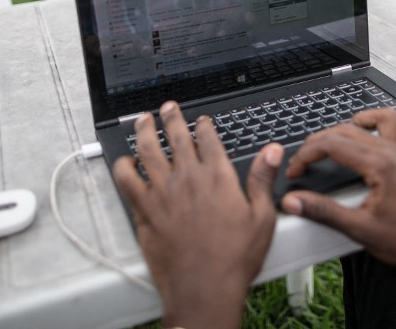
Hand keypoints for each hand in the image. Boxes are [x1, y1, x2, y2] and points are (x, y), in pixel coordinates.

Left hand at [113, 101, 282, 328]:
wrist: (204, 288)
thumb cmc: (234, 258)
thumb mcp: (262, 217)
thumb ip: (263, 179)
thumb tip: (272, 151)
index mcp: (217, 177)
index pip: (207, 139)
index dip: (203, 125)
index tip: (201, 120)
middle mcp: (188, 178)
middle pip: (175, 137)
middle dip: (171, 118)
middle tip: (167, 108)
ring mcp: (162, 192)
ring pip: (147, 150)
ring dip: (143, 131)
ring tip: (142, 120)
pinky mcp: (144, 210)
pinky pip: (126, 180)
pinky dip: (123, 166)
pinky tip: (125, 162)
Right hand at [280, 109, 395, 287]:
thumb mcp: (359, 229)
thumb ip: (323, 211)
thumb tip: (295, 201)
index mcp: (380, 164)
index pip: (333, 145)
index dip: (307, 155)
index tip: (296, 170)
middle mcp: (395, 153)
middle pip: (349, 130)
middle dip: (321, 141)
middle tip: (306, 160)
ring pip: (385, 119)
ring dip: (363, 121)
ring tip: (344, 133)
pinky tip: (387, 142)